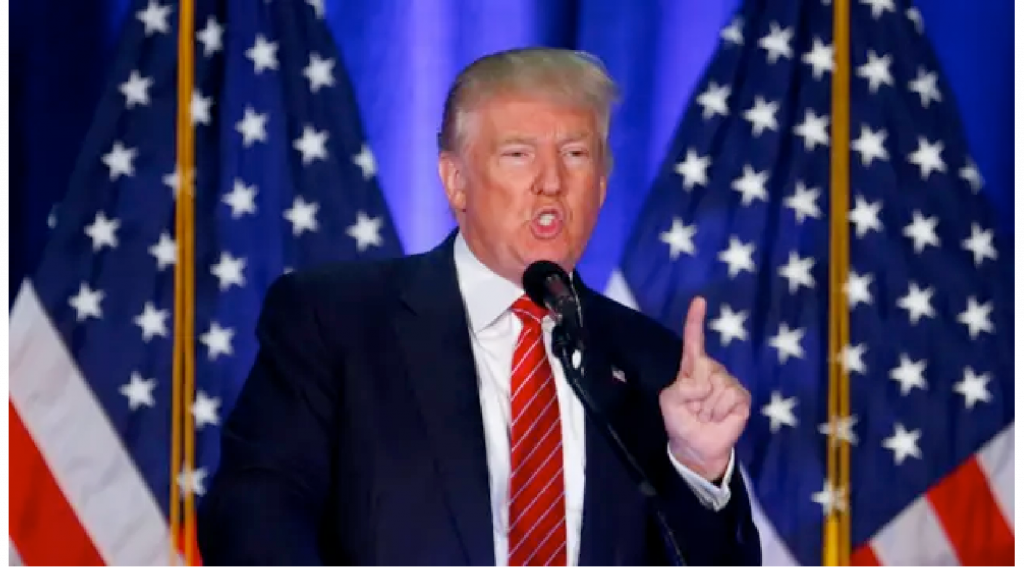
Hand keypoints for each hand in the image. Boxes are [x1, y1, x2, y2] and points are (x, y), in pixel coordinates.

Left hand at [659, 296, 750, 481]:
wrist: (698, 447)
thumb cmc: (681, 422)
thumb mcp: (669, 403)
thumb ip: (680, 389)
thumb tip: (704, 386)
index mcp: (692, 368)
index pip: (694, 341)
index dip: (695, 321)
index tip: (699, 300)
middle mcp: (712, 370)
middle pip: (706, 368)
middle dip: (696, 392)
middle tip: (695, 409)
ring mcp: (728, 382)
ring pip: (719, 385)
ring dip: (709, 406)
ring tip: (706, 415)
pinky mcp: (741, 397)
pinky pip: (731, 396)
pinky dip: (721, 411)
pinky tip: (719, 418)